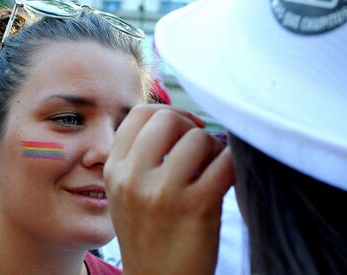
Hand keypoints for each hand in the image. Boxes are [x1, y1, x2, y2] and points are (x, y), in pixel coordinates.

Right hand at [104, 104, 234, 274]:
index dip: (167, 112)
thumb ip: (138, 156)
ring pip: (198, 138)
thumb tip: (174, 119)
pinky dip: (232, 161)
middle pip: (167, 118)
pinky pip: (225, 161)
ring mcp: (162, 193)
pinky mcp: (196, 207)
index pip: (139, 114)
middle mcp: (133, 178)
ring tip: (211, 168)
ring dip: (212, 148)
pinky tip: (226, 175)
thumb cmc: (147, 234)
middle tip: (200, 145)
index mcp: (114, 170)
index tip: (183, 127)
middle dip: (190, 125)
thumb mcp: (126, 192)